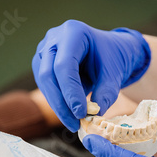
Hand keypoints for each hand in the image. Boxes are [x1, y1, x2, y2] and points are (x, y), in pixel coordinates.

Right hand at [32, 20, 150, 131]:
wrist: (108, 53)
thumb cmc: (112, 59)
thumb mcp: (114, 75)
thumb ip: (106, 93)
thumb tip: (94, 115)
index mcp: (74, 32)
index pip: (65, 65)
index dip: (70, 91)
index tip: (81, 113)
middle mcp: (54, 38)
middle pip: (48, 74)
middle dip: (61, 103)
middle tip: (75, 124)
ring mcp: (44, 50)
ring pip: (43, 82)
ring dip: (57, 105)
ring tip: (74, 122)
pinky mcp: (41, 64)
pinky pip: (45, 86)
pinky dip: (57, 101)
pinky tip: (70, 114)